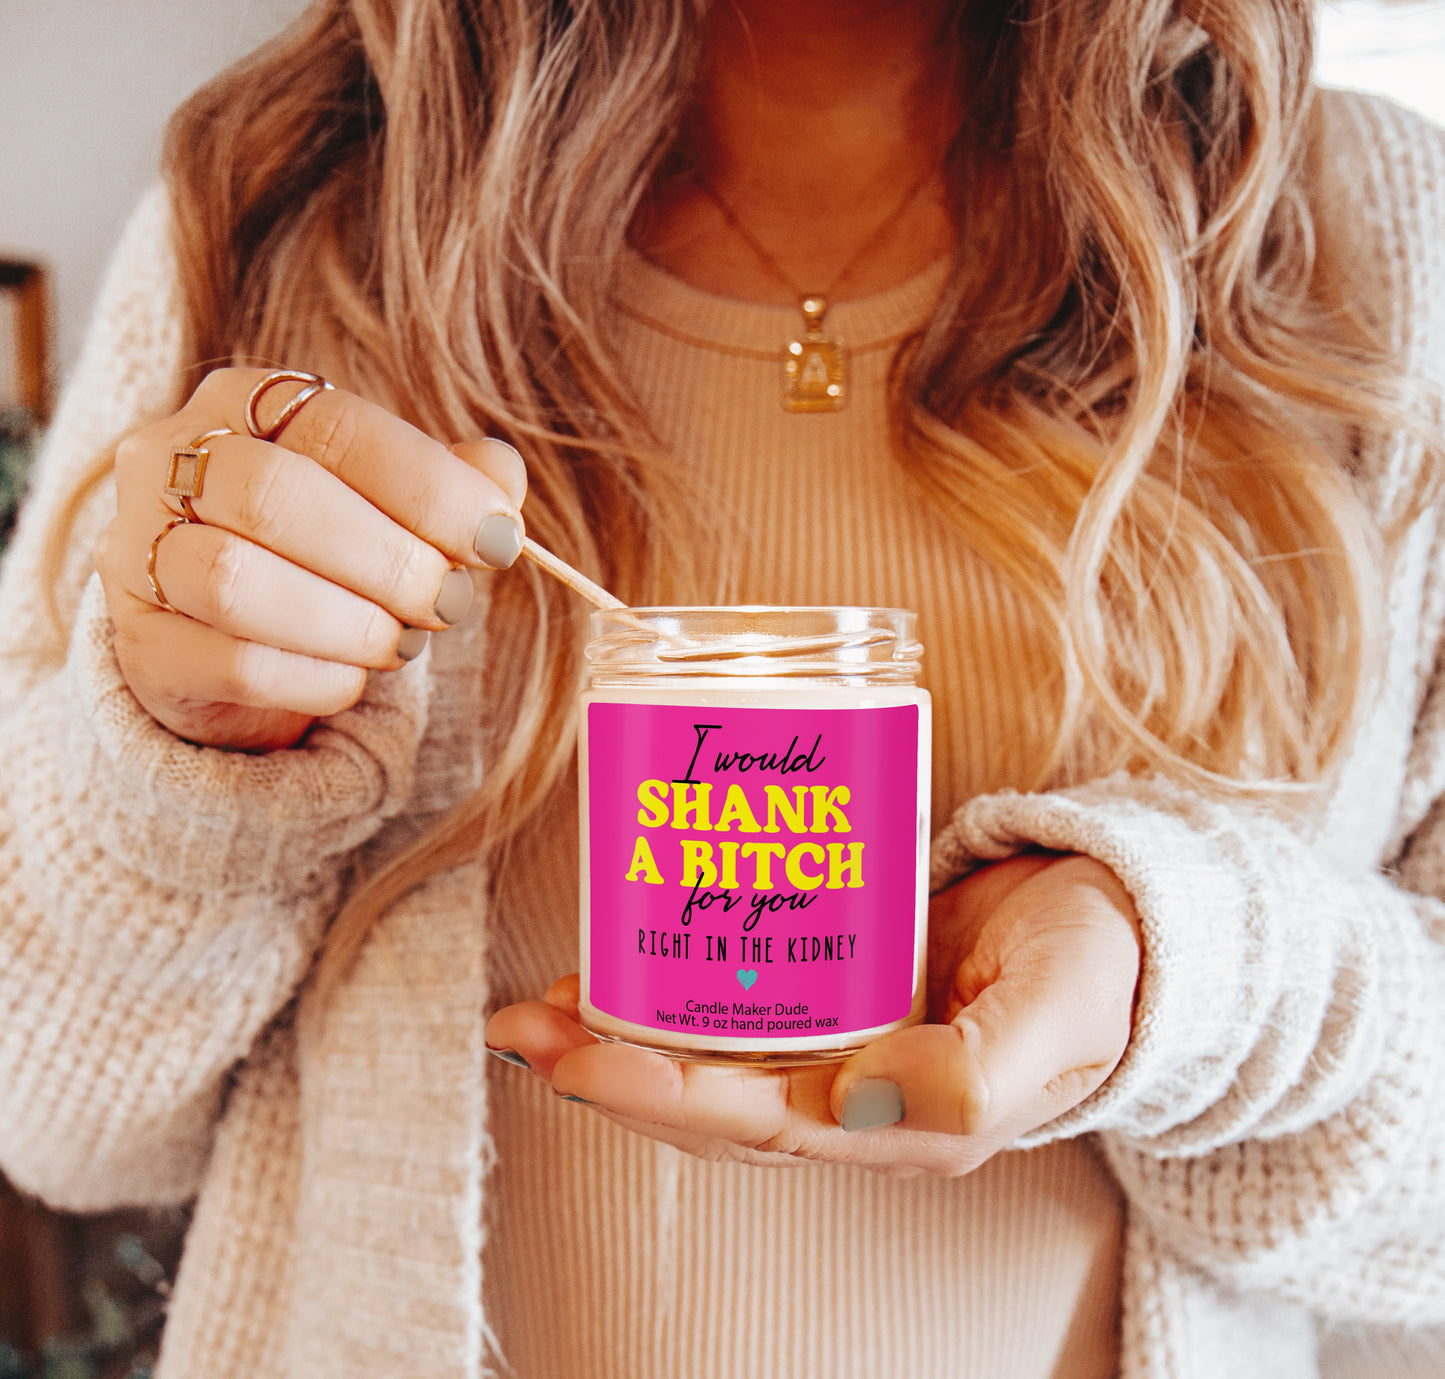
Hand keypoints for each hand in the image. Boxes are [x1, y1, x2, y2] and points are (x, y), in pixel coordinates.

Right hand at [95, 368, 527, 749]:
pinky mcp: (142, 647)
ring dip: (346, 621)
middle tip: (448, 601)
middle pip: (273, 496)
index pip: (336, 426)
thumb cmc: (330, 548)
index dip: (429, 487)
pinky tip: (354, 678)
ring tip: (402, 642)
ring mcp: (139, 553)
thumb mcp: (394, 499)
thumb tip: (503, 480)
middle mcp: (170, 462)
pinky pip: (232, 665)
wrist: (237, 636)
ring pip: (234, 581)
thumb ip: (452, 481)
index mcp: (243, 402)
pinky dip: (316, 678)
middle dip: (387, 559)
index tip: (498, 539)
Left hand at [485, 853, 1141, 1174]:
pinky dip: (680, 979)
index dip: (663, 1096)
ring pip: (715, 1051)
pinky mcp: (844, 976)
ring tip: (543, 1002)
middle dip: (610, 1071)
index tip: (580, 1056)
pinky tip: (628, 949)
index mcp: (906, 1125)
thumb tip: (858, 1101)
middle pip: (711, 1099)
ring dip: (625, 1031)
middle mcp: (860, 1095)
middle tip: (523, 1027)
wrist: (1123, 912)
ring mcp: (847, 1038)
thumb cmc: (1100, 969)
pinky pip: (745, 992)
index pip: (759, 1127)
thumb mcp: (1055, 1018)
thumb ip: (975, 1072)